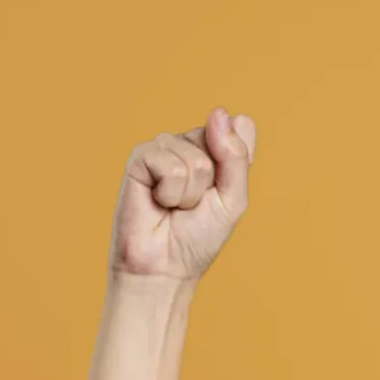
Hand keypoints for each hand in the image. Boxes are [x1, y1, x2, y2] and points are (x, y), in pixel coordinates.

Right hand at [110, 106, 257, 280]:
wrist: (165, 267)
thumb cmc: (199, 236)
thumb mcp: (233, 199)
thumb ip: (236, 156)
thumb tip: (219, 112)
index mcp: (216, 149)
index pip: (240, 129)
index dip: (236, 163)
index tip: (221, 192)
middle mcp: (189, 143)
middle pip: (216, 140)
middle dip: (212, 182)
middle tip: (194, 205)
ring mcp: (163, 148)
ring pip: (194, 158)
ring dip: (190, 193)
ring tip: (175, 207)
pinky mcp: (139, 158)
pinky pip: (168, 164)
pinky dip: (170, 192)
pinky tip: (158, 202)